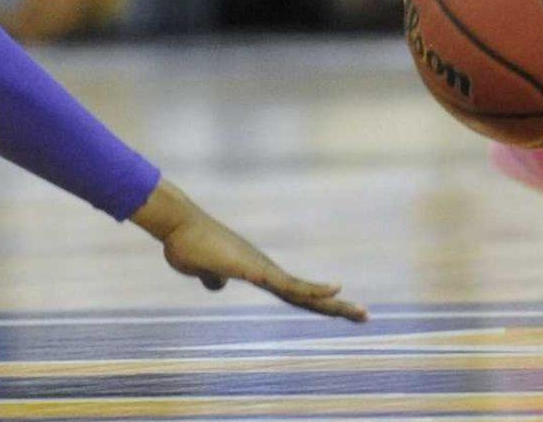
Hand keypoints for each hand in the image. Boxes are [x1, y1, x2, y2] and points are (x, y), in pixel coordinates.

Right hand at [131, 180, 365, 320]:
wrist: (177, 227)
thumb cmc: (187, 245)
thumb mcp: (202, 270)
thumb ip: (212, 278)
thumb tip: (219, 286)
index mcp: (256, 273)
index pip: (293, 293)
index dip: (316, 302)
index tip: (340, 308)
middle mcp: (265, 270)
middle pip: (307, 293)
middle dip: (336, 307)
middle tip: (366, 316)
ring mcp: (262, 268)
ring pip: (304, 291)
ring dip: (335, 304)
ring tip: (361, 313)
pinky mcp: (255, 268)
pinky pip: (289, 283)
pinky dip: (314, 288)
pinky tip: (334, 290)